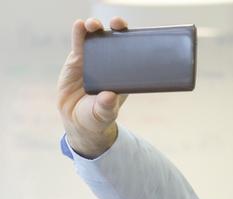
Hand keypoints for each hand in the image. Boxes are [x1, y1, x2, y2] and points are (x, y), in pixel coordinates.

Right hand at [57, 17, 128, 157]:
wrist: (78, 120)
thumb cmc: (97, 117)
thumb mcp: (103, 114)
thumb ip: (106, 107)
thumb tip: (108, 97)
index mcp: (123, 75)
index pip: (132, 54)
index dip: (134, 42)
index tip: (135, 35)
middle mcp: (110, 64)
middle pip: (116, 40)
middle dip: (118, 28)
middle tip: (117, 24)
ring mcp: (93, 59)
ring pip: (96, 38)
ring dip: (96, 27)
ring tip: (94, 25)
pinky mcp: (77, 60)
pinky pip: (79, 43)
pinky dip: (79, 33)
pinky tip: (79, 25)